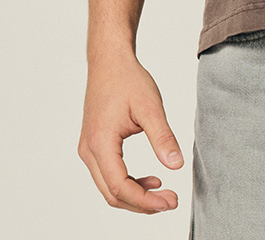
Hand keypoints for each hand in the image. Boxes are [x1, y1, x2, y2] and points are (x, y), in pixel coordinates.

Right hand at [78, 53, 182, 213]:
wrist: (109, 61)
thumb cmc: (128, 79)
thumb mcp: (150, 106)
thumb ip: (163, 137)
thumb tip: (176, 165)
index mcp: (100, 143)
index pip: (120, 187)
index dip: (146, 201)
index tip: (170, 201)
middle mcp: (89, 151)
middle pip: (112, 194)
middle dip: (142, 204)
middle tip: (171, 201)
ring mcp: (88, 149)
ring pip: (109, 187)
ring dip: (135, 195)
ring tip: (163, 191)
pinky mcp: (93, 145)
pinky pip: (108, 174)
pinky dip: (128, 182)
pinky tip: (150, 178)